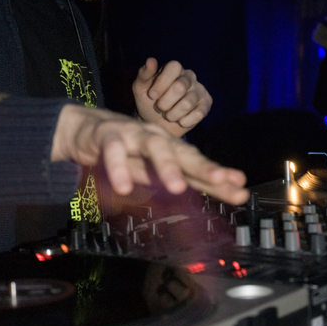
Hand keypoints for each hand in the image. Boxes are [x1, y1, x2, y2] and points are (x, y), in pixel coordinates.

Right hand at [51, 104, 247, 204]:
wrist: (85, 130)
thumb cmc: (124, 152)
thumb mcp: (151, 172)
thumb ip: (177, 181)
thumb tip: (211, 195)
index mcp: (169, 149)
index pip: (198, 164)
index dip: (218, 177)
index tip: (241, 190)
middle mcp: (156, 138)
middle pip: (184, 151)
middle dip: (204, 167)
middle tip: (222, 181)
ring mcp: (134, 134)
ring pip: (154, 145)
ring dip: (167, 165)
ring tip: (177, 188)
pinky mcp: (108, 135)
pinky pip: (114, 151)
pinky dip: (119, 167)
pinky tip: (123, 187)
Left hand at [132, 58, 212, 136]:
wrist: (157, 124)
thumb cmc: (149, 103)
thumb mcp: (141, 89)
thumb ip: (144, 74)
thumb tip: (151, 60)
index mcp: (174, 69)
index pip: (174, 67)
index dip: (162, 83)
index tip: (151, 96)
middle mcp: (189, 76)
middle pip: (180, 87)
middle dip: (165, 102)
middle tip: (160, 108)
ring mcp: (199, 90)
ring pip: (187, 103)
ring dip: (173, 114)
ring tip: (169, 115)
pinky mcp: (206, 105)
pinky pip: (198, 114)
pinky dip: (184, 121)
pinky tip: (180, 120)